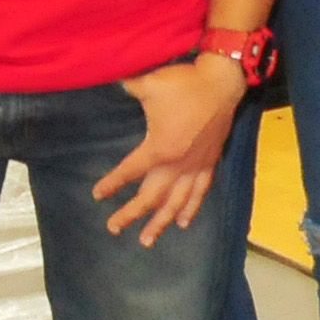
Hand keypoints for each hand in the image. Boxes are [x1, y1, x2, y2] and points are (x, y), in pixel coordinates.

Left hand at [92, 56, 246, 245]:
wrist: (222, 82)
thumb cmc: (184, 84)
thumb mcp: (148, 84)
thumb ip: (125, 87)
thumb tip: (106, 79)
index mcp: (159, 149)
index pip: (129, 171)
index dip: (112, 183)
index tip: (97, 194)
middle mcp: (177, 165)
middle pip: (150, 197)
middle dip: (131, 214)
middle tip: (113, 228)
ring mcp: (195, 166)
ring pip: (176, 203)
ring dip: (160, 223)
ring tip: (147, 240)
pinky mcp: (210, 162)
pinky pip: (200, 192)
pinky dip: (192, 208)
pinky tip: (184, 222)